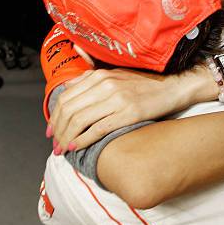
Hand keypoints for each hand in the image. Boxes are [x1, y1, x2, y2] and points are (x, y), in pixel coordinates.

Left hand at [49, 68, 186, 153]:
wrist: (172, 88)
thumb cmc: (144, 85)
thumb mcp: (116, 75)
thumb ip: (91, 79)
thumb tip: (67, 87)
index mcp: (100, 75)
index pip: (67, 97)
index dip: (55, 116)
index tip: (51, 130)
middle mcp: (106, 85)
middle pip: (70, 110)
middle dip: (58, 130)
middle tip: (55, 143)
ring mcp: (117, 99)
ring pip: (80, 121)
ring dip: (67, 137)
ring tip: (63, 149)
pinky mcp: (128, 114)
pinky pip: (97, 129)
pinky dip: (82, 140)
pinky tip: (76, 147)